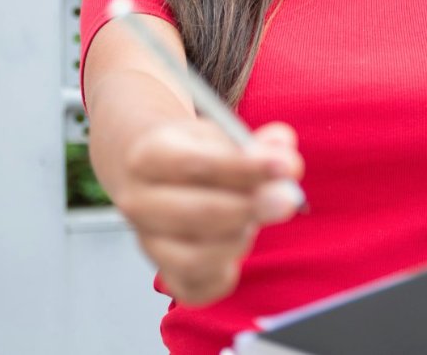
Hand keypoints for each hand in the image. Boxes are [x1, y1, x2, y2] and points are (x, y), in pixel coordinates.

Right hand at [112, 119, 303, 304]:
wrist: (159, 173)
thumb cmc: (197, 152)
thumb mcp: (222, 135)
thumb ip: (258, 146)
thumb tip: (286, 158)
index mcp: (147, 156)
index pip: (194, 165)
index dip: (244, 168)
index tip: (285, 167)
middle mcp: (139, 202)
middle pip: (195, 213)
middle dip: (248, 208)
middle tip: (287, 200)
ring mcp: (149, 243)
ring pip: (195, 258)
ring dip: (238, 239)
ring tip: (254, 219)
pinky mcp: (165, 274)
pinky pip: (198, 289)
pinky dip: (226, 273)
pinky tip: (239, 243)